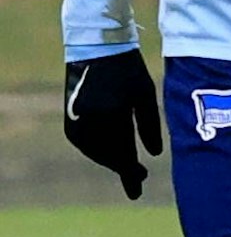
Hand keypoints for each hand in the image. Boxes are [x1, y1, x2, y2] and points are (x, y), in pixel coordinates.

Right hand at [64, 50, 163, 198]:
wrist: (96, 50)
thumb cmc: (128, 69)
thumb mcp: (145, 94)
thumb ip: (149, 125)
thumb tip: (154, 155)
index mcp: (113, 115)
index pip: (123, 153)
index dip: (131, 172)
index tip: (140, 186)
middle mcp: (91, 122)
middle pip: (109, 156)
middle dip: (124, 167)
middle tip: (140, 175)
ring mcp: (76, 122)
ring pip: (95, 153)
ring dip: (111, 160)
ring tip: (128, 165)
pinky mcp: (69, 120)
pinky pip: (85, 145)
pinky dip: (99, 151)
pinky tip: (111, 152)